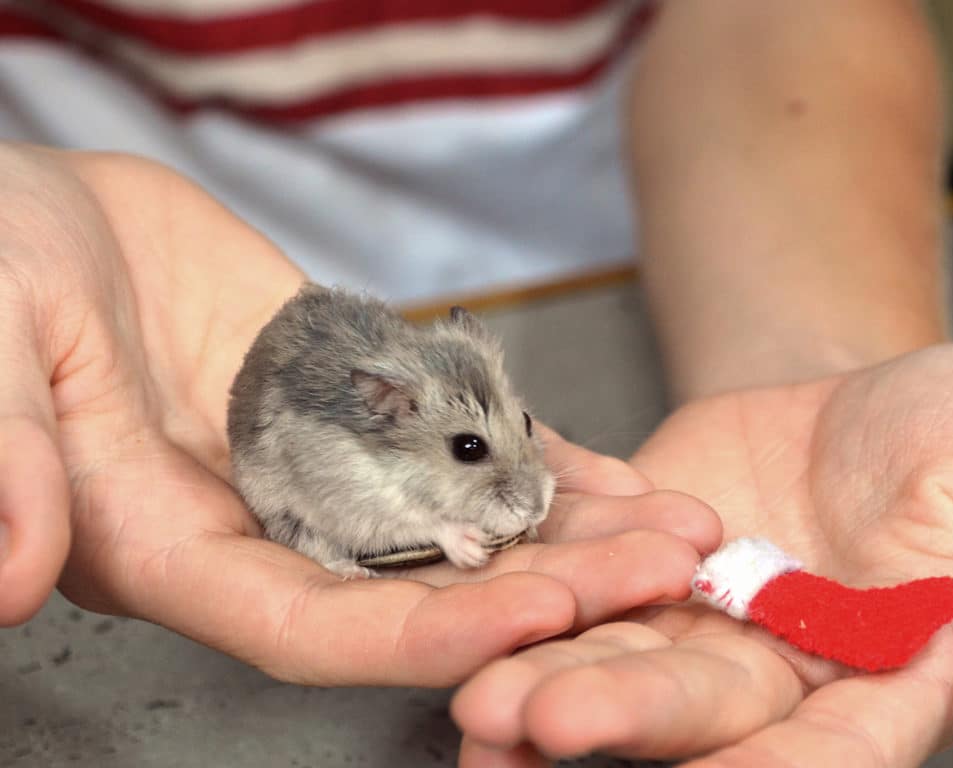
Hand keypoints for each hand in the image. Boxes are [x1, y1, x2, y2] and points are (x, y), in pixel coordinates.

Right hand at [0, 144, 719, 685]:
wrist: (46, 223)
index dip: (421, 631)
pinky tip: (611, 468)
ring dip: (565, 527)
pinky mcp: (356, 406)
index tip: (533, 617)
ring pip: (454, 518)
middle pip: (415, 584)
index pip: (312, 623)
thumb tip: (8, 572)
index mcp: (173, 549)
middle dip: (540, 586)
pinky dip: (531, 454)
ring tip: (673, 528)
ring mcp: (319, 468)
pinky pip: (454, 440)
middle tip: (658, 575)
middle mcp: (264, 528)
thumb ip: (9, 458)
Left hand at [454, 343, 952, 765]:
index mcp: (879, 677)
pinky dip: (536, 562)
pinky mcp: (640, 553)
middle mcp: (776, 665)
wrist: (871, 385)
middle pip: (695, 703)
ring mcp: (698, 611)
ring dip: (547, 665)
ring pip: (618, 646)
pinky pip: (584, 555)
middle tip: (527, 717)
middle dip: (616, 712)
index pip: (830, 750)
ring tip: (474, 688)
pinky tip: (474, 573)